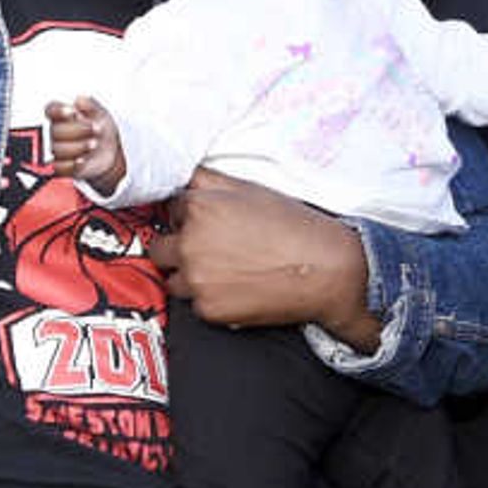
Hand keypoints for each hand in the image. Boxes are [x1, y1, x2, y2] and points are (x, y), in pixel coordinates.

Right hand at [44, 96, 123, 190]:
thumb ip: (91, 106)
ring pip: (57, 149)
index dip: (58, 111)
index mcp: (62, 116)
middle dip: (75, 130)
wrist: (110, 152)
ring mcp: (57, 150)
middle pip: (54, 131)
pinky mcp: (61, 167)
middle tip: (95, 128)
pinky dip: (70, 165)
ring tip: (94, 144)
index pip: (51, 110)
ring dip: (76, 147)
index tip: (73, 111)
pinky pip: (59, 168)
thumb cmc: (101, 129)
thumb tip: (80, 99)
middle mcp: (56, 132)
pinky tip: (82, 160)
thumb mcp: (101, 114)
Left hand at [150, 171, 381, 348]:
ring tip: (227, 269)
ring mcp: (197, 279)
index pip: (171, 210)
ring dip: (191, 275)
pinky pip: (195, 304)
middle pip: (160, 247)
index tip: (206, 225)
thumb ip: (210, 181)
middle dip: (179, 247)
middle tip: (212, 249)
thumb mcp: (252, 190)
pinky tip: (238, 287)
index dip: (189, 217)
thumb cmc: (295, 227)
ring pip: (173, 278)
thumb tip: (184, 178)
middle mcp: (191, 244)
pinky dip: (211, 298)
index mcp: (200, 208)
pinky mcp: (208, 309)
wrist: (327, 270)